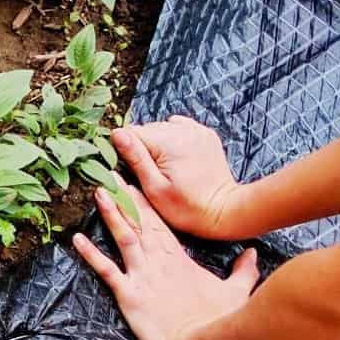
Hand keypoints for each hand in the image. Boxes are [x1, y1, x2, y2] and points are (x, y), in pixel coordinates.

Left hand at [73, 180, 258, 339]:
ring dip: (111, 214)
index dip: (146, 203)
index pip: (160, 224)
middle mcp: (158, 261)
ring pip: (124, 237)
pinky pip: (106, 270)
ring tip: (99, 192)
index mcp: (179, 258)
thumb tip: (252, 253)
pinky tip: (76, 239)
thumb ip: (244, 270)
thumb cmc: (219, 321)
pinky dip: (90, 254)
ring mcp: (142, 276)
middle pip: (140, 223)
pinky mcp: (128, 294)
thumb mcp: (237, 290)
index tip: (135, 183)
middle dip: (127, 198)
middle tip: (112, 175)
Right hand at [109, 117, 250, 239]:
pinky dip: (172, 139)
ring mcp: (197, 130)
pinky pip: (179, 128)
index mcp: (170, 142)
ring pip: (162, 128)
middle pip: (147, 129)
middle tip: (147, 173)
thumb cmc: (186, 207)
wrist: (223, 211)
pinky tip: (174, 157)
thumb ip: (136, 158)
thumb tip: (116, 134)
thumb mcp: (154, 188)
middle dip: (141, 147)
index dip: (124, 150)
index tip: (128, 168)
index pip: (131, 132)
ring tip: (163, 167)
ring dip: (157, 144)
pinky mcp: (205, 134)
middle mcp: (185, 130)